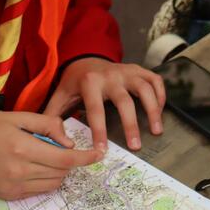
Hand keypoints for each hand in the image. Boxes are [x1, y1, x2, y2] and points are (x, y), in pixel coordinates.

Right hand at [0, 112, 102, 200]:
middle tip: (57, 147)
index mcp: (22, 148)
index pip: (65, 159)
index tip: (99, 154)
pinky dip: (44, 179)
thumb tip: (70, 142)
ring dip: (57, 171)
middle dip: (68, 161)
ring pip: (53, 183)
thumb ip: (47, 125)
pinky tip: (32, 166)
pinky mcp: (10, 196)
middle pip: (62, 173)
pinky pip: (39, 190)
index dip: (85, 158)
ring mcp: (15, 186)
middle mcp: (20, 171)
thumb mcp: (17, 116)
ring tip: (41, 156)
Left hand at [44, 57, 165, 150]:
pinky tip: (160, 111)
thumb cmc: (75, 83)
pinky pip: (154, 80)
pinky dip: (161, 95)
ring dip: (153, 110)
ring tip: (156, 131)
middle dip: (131, 125)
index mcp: (90, 83)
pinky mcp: (138, 70)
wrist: (85, 58)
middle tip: (135, 146)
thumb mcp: (60, 96)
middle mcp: (111, 75)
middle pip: (125, 101)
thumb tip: (48, 139)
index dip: (99, 131)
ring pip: (145, 89)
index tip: (103, 150)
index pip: (95, 110)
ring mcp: (127, 71)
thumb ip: (54, 116)